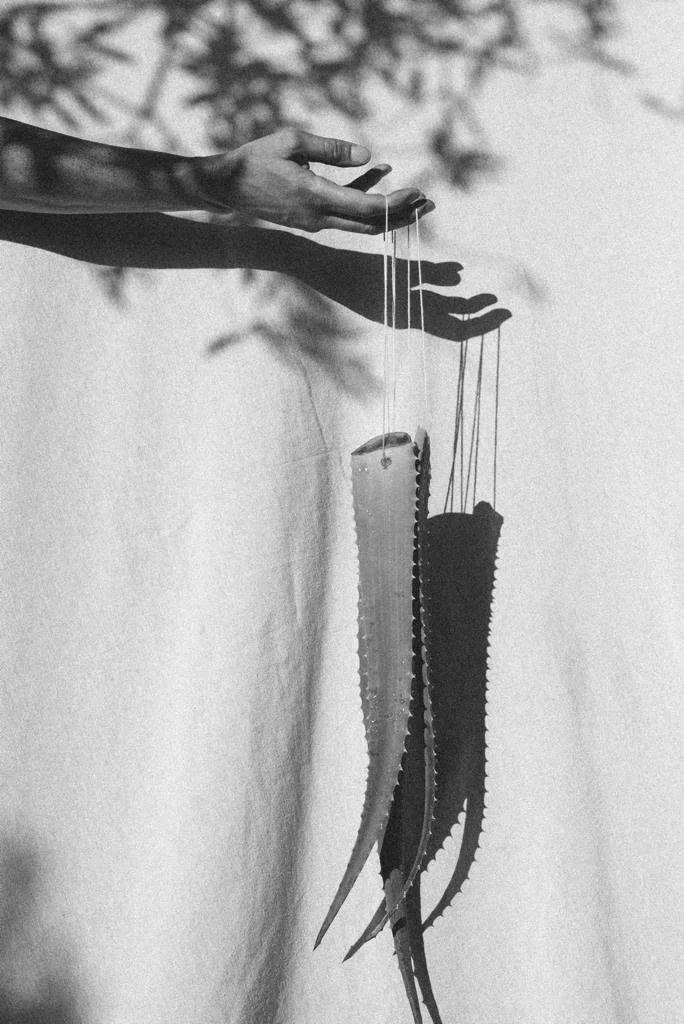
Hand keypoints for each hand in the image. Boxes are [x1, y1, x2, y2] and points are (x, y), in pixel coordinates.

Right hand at [189, 128, 433, 232]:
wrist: (227, 186)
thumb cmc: (257, 158)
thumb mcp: (293, 141)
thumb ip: (332, 150)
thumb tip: (367, 156)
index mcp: (316, 197)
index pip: (367, 208)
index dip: (396, 204)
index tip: (417, 193)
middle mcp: (319, 217)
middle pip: (371, 224)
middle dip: (402, 215)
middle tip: (429, 203)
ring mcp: (315, 222)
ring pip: (360, 223)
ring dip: (387, 211)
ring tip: (414, 196)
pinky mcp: (310, 219)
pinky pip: (344, 213)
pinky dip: (362, 197)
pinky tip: (376, 173)